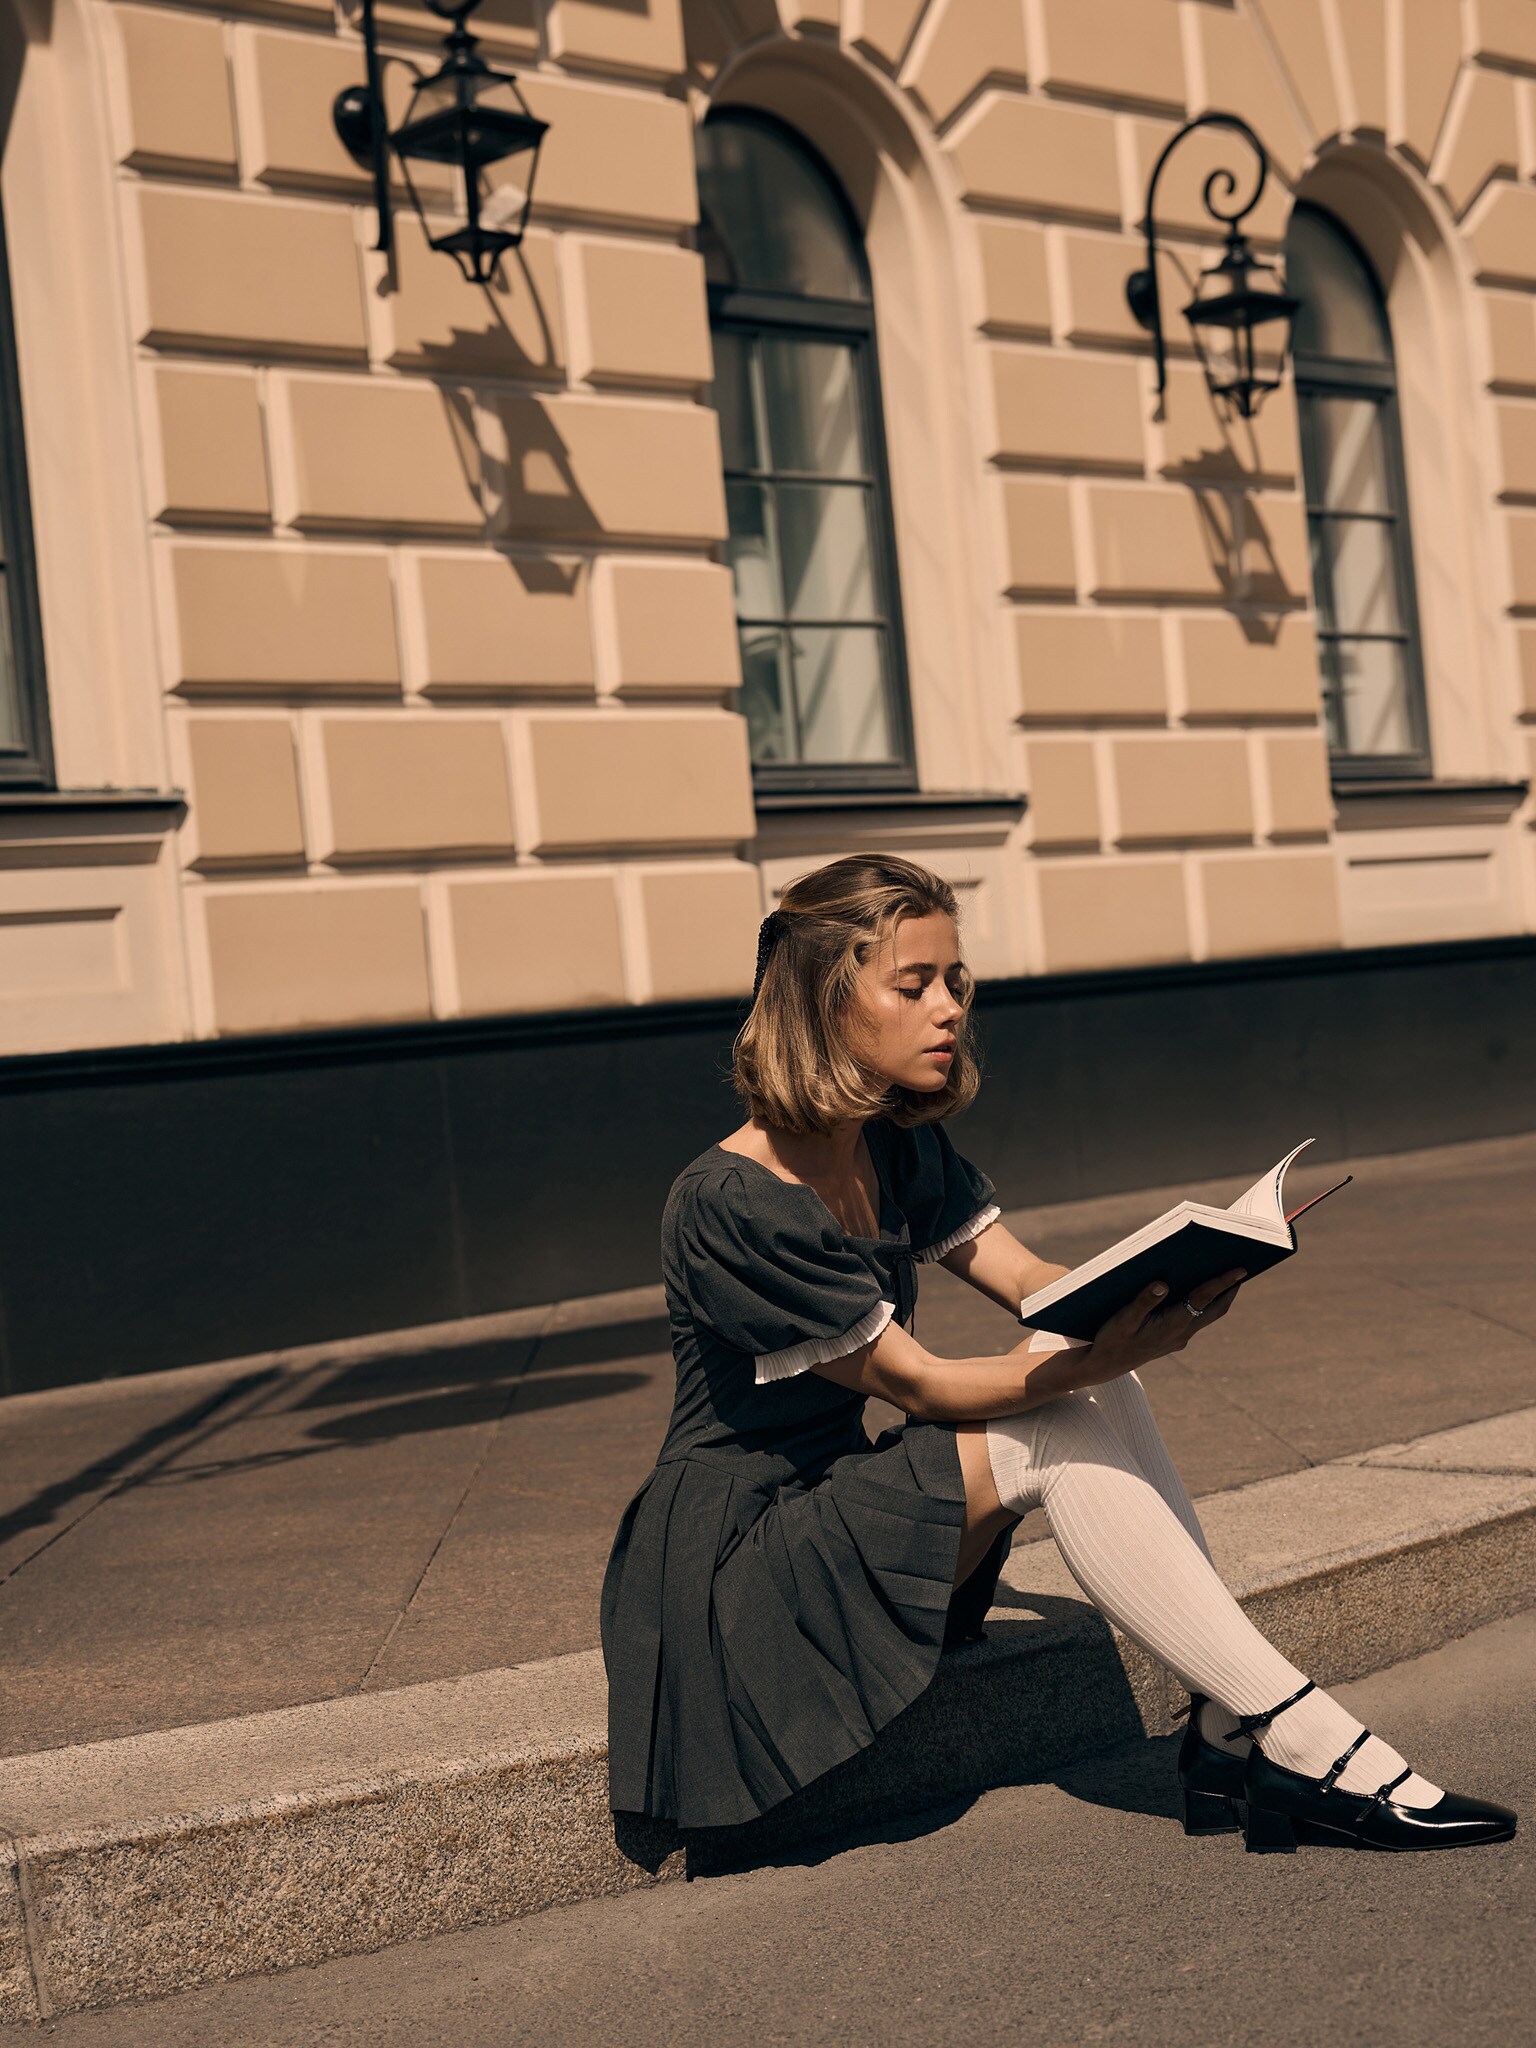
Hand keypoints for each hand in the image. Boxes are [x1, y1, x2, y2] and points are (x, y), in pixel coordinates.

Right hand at [1066, 1268, 1246, 1389]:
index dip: (1224, 1283)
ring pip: (1207, 1315)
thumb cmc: (1112, 1340)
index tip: (1242, 1269)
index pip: (1204, 1298)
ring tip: (1224, 1274)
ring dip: (1219, 1296)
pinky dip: (1202, 1304)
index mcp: (1173, 1325)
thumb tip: (1162, 1283)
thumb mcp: (1123, 1320)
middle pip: (1216, 1309)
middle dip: (1231, 1288)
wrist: (1104, 1366)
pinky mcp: (1174, 1340)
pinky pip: (1196, 1319)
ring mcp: (1180, 1338)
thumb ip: (1143, 1301)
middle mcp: (1182, 1333)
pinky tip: (1195, 1291)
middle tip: (1241, 1266)